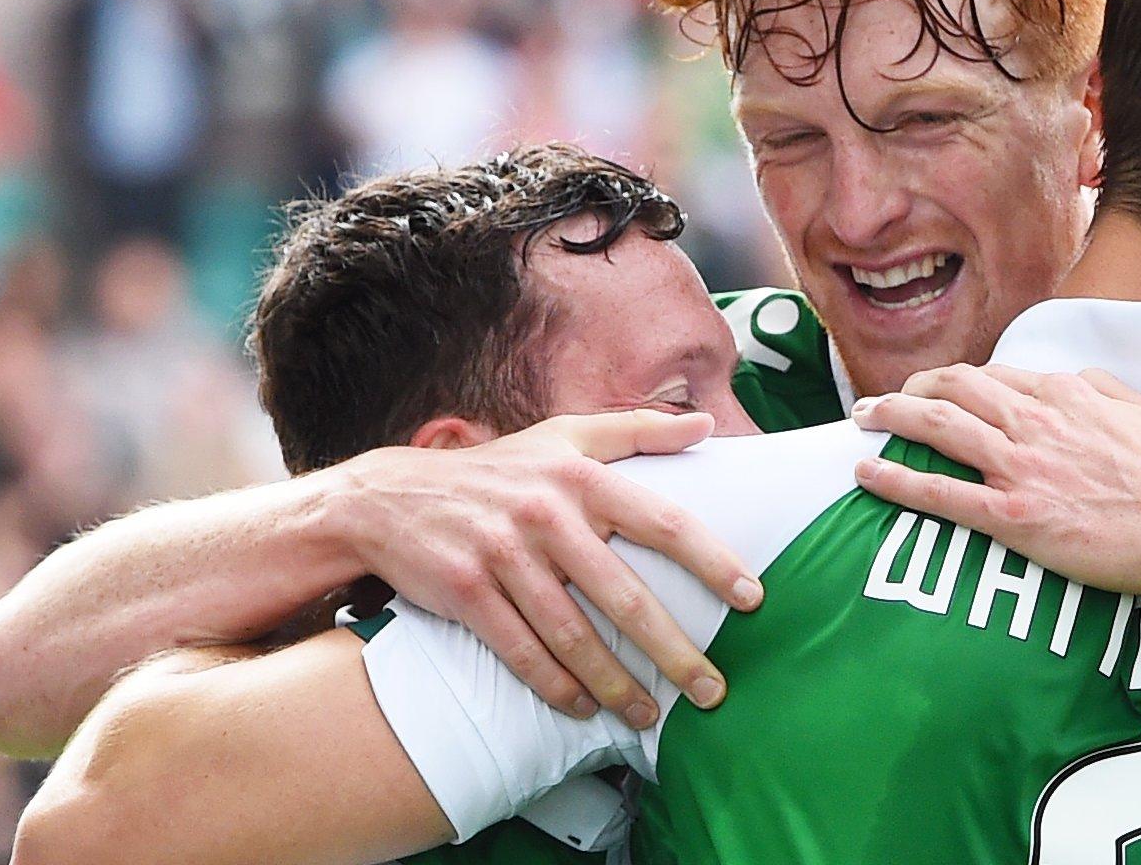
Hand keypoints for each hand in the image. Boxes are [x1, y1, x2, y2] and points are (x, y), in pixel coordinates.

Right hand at [327, 411, 758, 726]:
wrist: (390, 499)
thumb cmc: (496, 470)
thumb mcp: (563, 436)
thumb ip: (637, 430)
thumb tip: (705, 424)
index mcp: (580, 477)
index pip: (662, 522)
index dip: (711, 560)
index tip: (751, 597)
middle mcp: (546, 515)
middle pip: (623, 595)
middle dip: (673, 650)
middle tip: (711, 690)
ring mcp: (503, 556)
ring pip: (572, 635)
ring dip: (615, 684)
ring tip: (649, 715)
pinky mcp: (465, 592)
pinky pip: (520, 650)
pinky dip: (553, 686)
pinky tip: (581, 709)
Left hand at [849, 365, 1140, 599]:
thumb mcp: (1140, 411)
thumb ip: (1098, 388)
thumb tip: (1069, 379)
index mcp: (1065, 394)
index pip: (993, 375)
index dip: (955, 381)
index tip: (935, 390)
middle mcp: (1037, 421)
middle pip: (954, 389)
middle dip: (909, 389)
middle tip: (880, 402)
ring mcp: (1023, 467)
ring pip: (940, 428)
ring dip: (891, 419)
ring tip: (861, 420)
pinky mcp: (1016, 516)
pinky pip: (943, 494)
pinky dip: (898, 480)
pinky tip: (868, 473)